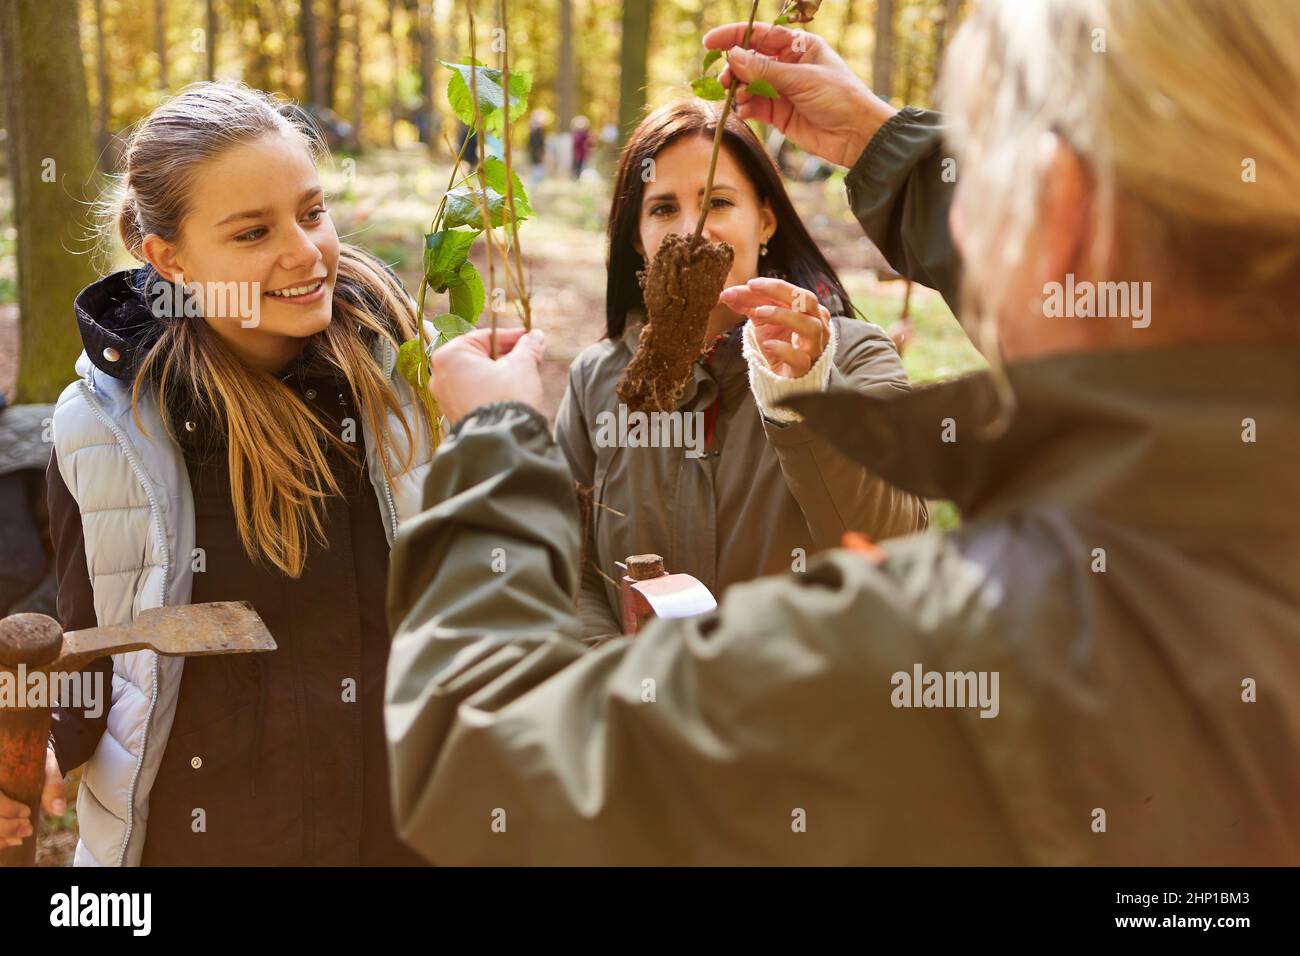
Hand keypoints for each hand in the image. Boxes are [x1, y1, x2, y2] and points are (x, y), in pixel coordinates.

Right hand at [0, 748, 65, 846]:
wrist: (32, 764)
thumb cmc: (38, 764)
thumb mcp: (47, 768)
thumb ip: (52, 787)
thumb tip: (58, 811)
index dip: (6, 808)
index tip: (27, 812)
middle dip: (6, 826)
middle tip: (27, 829)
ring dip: (2, 836)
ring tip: (21, 838)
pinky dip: (0, 840)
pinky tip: (12, 841)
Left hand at [429, 327, 545, 425]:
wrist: (502, 441)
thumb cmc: (507, 398)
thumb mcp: (522, 366)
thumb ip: (528, 347)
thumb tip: (535, 336)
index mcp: (450, 355)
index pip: (486, 336)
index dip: (512, 336)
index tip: (530, 337)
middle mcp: (440, 375)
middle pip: (479, 356)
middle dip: (505, 356)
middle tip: (529, 356)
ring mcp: (444, 397)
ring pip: (476, 375)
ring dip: (499, 373)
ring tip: (523, 375)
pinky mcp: (454, 414)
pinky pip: (474, 393)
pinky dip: (490, 389)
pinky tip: (510, 393)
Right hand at [703, 23, 897, 168]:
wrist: (856, 136)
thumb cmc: (839, 97)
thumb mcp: (801, 79)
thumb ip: (765, 70)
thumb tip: (733, 56)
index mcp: (799, 46)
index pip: (761, 35)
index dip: (735, 36)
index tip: (710, 43)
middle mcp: (788, 65)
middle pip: (750, 60)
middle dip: (735, 68)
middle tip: (725, 80)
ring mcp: (782, 90)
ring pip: (749, 85)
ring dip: (738, 90)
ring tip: (737, 98)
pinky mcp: (778, 114)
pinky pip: (754, 107)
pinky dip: (745, 108)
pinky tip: (745, 111)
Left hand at [722, 277, 830, 377]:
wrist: (783, 378)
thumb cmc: (778, 344)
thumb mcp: (763, 321)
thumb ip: (748, 305)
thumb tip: (726, 293)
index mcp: (809, 311)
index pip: (796, 292)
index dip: (774, 285)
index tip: (751, 283)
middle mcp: (818, 326)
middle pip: (808, 301)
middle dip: (780, 292)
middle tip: (753, 289)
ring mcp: (814, 348)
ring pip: (810, 327)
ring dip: (782, 316)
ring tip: (759, 313)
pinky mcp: (805, 369)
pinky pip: (800, 358)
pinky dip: (782, 349)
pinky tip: (766, 345)